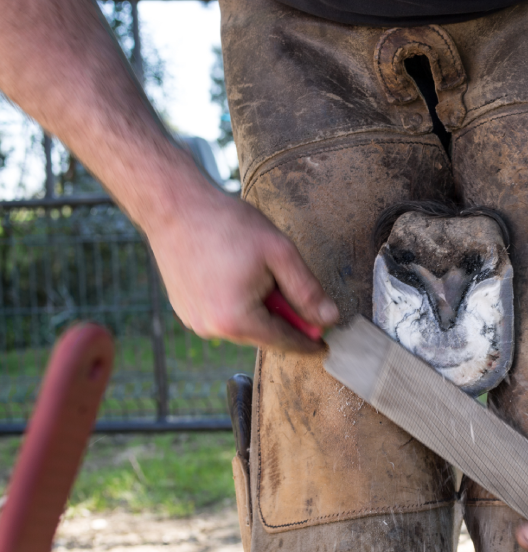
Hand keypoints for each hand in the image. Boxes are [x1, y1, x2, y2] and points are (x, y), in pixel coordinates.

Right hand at [146, 185, 337, 352]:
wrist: (174, 205)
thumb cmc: (228, 225)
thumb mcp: (280, 254)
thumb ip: (308, 291)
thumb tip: (330, 319)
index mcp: (237, 320)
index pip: (284, 342)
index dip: (308, 343)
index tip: (324, 346)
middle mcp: (211, 328)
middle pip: (263, 334)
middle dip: (282, 317)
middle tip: (285, 284)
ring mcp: (193, 320)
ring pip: (243, 325)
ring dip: (258, 308)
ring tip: (253, 270)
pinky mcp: (184, 309)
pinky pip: (222, 315)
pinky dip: (237, 303)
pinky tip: (234, 272)